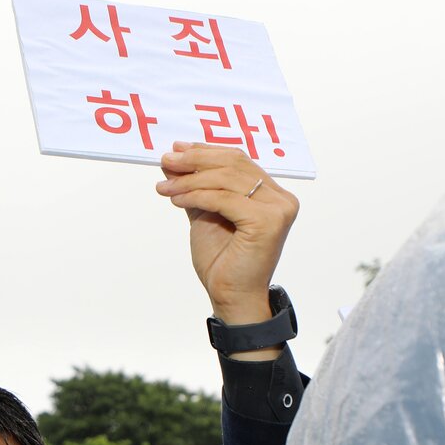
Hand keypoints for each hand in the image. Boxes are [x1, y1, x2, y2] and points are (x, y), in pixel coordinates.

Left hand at [156, 142, 298, 330]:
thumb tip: (174, 160)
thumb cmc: (222, 261)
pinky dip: (196, 195)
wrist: (231, 296)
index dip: (206, 150)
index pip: (238, 160)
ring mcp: (278, 209)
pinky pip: (224, 199)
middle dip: (195, 160)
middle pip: (234, 164)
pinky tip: (176, 199)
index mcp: (271, 194)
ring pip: (226, 179)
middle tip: (166, 160)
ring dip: (190, 179)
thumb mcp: (204, 214)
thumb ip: (196, 187)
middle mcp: (280, 198)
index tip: (177, 149)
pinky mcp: (268, 221)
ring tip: (164, 186)